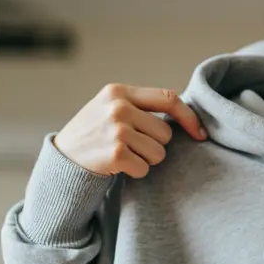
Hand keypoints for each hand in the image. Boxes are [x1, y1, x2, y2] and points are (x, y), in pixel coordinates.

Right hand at [54, 83, 206, 178]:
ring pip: (159, 152)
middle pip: (166, 132)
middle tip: (131, 146)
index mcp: (119, 91)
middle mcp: (118, 107)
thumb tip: (188, 117)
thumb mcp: (111, 108)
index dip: (190, 117)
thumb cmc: (94, 134)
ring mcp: (116, 130)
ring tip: (122, 154)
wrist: (62, 159)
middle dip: (155, 144)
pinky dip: (135, 172)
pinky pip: (145, 168)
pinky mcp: (115, 154)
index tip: (201, 134)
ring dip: (146, 159)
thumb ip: (141, 106)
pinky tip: (116, 166)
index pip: (169, 98)